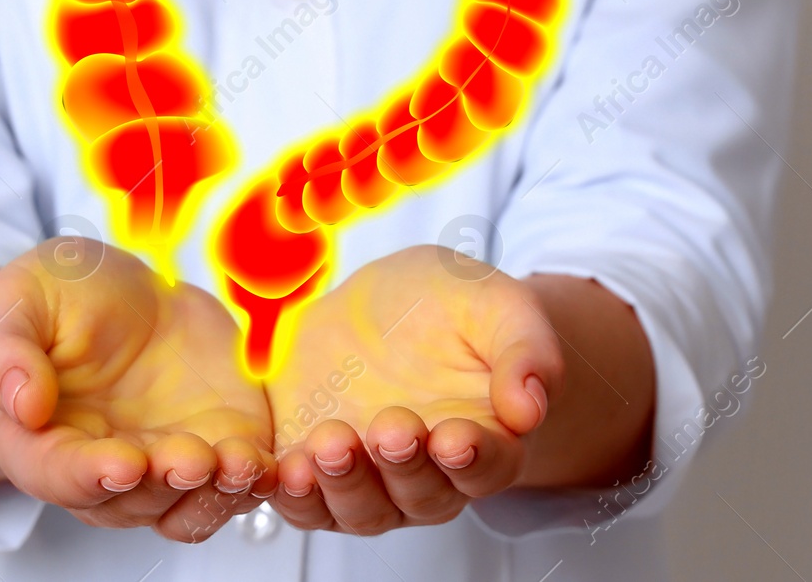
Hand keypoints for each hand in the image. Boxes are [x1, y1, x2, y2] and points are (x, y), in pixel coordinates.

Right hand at [0, 239, 276, 541]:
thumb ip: (6, 350)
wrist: (128, 291)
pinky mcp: (218, 446)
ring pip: (187, 509)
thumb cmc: (61, 297)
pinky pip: (237, 485)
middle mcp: (103, 469)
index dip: (91, 475)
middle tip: (192, 456)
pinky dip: (256, 481)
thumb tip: (19, 404)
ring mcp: (163, 465)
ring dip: (215, 495)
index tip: (123, 462)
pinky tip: (271, 460)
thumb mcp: (18, 300)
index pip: (59, 475)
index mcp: (41, 442)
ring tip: (239, 461)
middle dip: (165, 484)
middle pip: (131, 502)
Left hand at [265, 245, 562, 534]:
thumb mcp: (494, 304)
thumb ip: (523, 349)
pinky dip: (291, 493)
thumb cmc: (447, 307)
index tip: (456, 438)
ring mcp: (368, 477)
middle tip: (391, 429)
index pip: (488, 466)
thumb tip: (530, 405)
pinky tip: (281, 471)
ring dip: (343, 485)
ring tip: (328, 444)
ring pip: (361, 509)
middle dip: (403, 466)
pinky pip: (303, 500)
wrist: (381, 302)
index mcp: (485, 439)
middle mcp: (427, 473)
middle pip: (421, 494)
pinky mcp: (313, 467)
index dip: (474, 458)